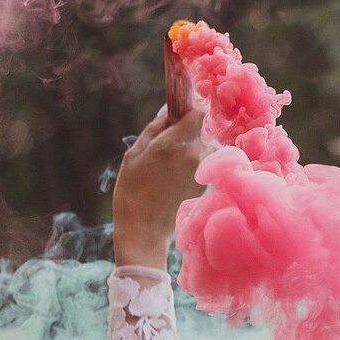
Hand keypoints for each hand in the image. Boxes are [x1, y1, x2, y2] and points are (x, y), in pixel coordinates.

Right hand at [112, 107, 207, 267]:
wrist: (144, 229)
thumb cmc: (133, 189)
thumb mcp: (135, 153)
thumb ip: (156, 128)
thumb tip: (169, 110)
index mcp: (177, 144)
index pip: (198, 113)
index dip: (187, 111)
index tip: (176, 114)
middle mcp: (196, 155)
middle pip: (200, 130)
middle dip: (185, 132)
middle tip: (163, 145)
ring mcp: (203, 170)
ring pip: (202, 146)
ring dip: (189, 148)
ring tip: (165, 165)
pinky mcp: (206, 183)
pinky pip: (202, 163)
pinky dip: (190, 163)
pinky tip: (172, 178)